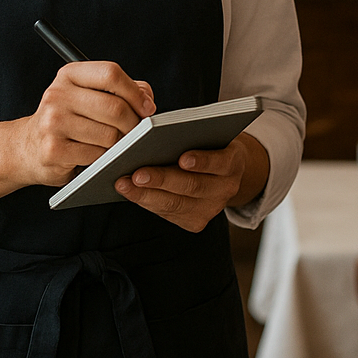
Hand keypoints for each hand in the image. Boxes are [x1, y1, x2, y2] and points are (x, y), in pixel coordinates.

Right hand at [10, 62, 155, 187]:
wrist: (27, 147)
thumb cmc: (67, 119)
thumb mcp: (89, 95)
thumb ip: (121, 91)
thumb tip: (147, 100)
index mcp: (70, 74)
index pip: (110, 73)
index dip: (135, 92)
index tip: (147, 108)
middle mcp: (58, 94)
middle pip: (114, 107)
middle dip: (134, 123)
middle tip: (138, 132)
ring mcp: (53, 122)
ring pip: (109, 134)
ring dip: (121, 143)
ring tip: (118, 144)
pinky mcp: (53, 149)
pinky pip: (97, 155)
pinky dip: (106, 158)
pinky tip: (101, 156)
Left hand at [115, 132, 270, 231]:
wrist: (222, 173)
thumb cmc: (207, 145)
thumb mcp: (209, 135)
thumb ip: (191, 135)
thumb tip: (156, 135)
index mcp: (233, 163)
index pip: (219, 162)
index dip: (202, 161)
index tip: (183, 158)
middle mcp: (226, 189)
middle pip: (193, 186)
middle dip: (162, 180)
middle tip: (137, 174)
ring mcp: (211, 209)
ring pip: (176, 204)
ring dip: (147, 194)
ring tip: (124, 184)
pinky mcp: (196, 222)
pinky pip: (168, 214)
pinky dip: (147, 202)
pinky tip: (130, 193)